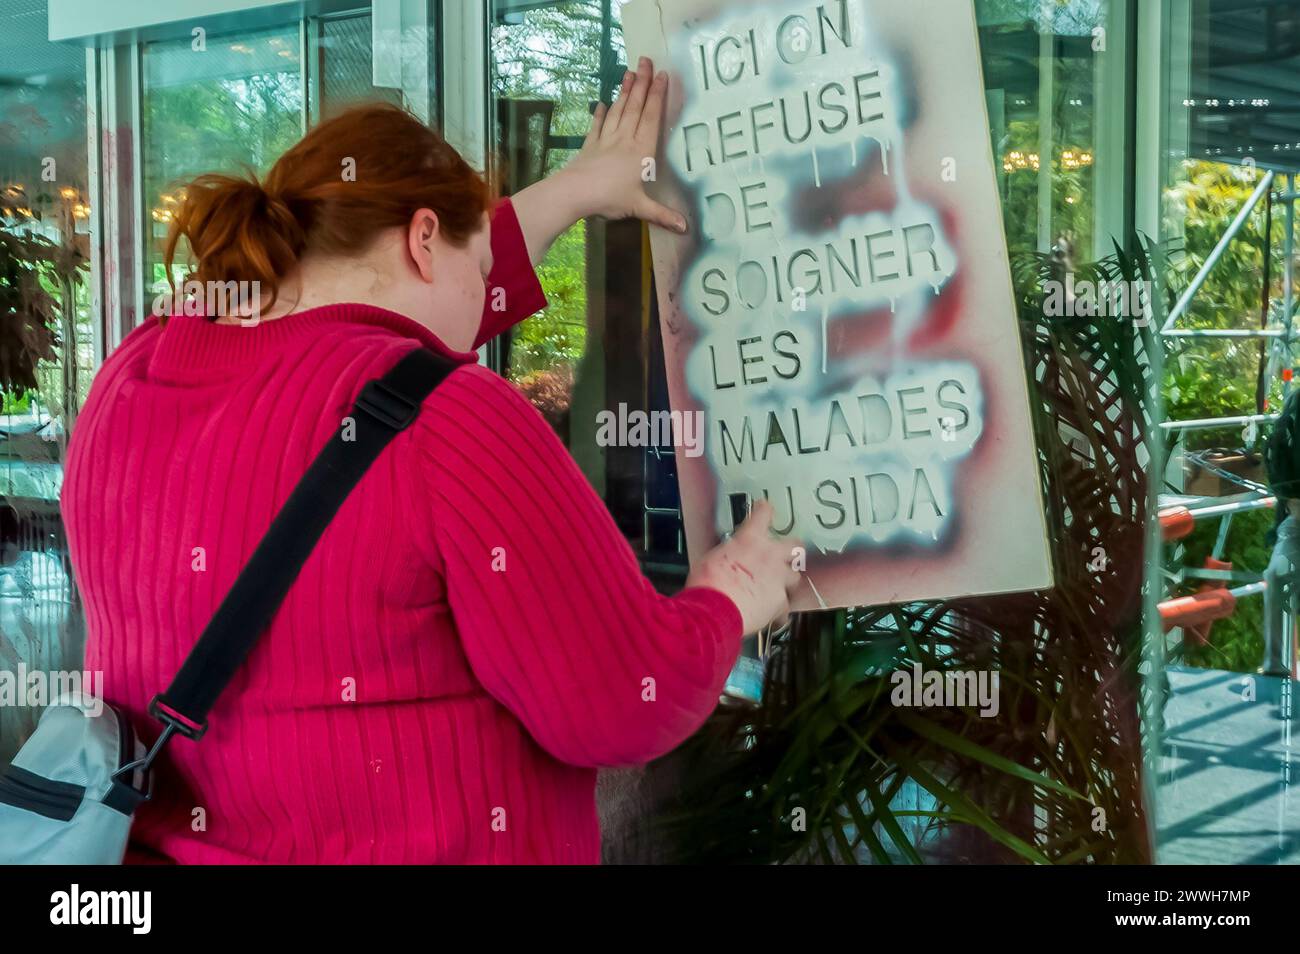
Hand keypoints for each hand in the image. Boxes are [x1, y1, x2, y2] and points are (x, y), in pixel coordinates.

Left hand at [562, 56, 686, 232]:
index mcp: (640, 151)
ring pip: (618, 111)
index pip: (651, 118)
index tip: (662, 76)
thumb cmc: (609, 198)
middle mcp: (624, 139)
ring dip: (624, 91)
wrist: (575, 193)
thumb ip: (662, 214)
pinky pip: (597, 126)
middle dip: (642, 83)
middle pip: (635, 106)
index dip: (658, 96)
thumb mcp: (639, 208)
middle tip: (646, 61)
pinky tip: (602, 104)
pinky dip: (600, 114)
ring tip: (629, 73)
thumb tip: (685, 228)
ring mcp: (605, 140)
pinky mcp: (590, 146)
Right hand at [686, 500, 803, 634]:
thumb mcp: (710, 559)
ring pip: (794, 576)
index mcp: (749, 540)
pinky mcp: (780, 602)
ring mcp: (778, 579)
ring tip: (777, 586)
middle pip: (794, 545)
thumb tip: (725, 558)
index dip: (765, 510)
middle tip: (786, 553)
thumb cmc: (708, 585)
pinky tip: (773, 613)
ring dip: (787, 580)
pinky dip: (779, 610)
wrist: (714, 610)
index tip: (766, 508)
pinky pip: (785, 605)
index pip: (763, 514)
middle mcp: (769, 556)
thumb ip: (727, 554)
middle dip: (791, 549)